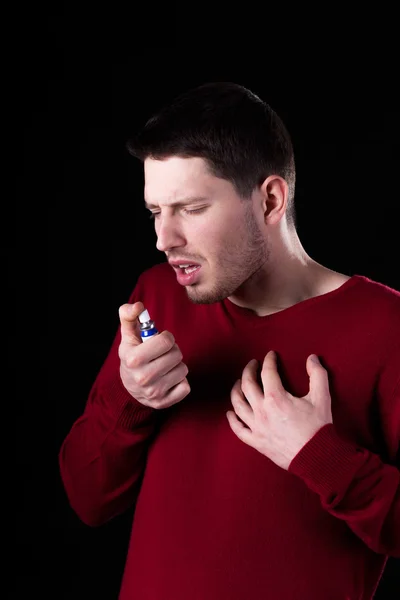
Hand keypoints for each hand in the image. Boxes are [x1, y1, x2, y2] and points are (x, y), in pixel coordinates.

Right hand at [118, 302, 190, 407]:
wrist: (129, 387)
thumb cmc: (133, 354)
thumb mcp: (128, 335)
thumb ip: (129, 315)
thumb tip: (138, 306)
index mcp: (133, 358)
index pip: (166, 341)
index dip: (166, 338)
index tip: (160, 341)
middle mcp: (143, 378)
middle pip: (177, 355)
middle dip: (172, 351)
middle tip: (162, 354)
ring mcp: (153, 393)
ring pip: (183, 370)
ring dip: (176, 366)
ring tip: (164, 367)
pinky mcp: (164, 403)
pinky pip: (186, 387)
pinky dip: (180, 382)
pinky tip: (168, 380)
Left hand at [226, 351, 332, 469]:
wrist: (317, 457)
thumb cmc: (318, 428)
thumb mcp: (322, 398)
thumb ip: (317, 375)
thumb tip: (312, 358)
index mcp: (276, 398)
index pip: (267, 372)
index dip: (268, 361)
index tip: (270, 355)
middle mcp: (262, 411)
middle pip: (247, 385)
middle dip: (248, 371)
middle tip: (252, 364)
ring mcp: (257, 427)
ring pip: (238, 405)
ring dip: (236, 391)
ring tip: (239, 383)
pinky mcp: (256, 442)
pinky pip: (239, 430)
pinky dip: (232, 420)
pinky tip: (231, 413)